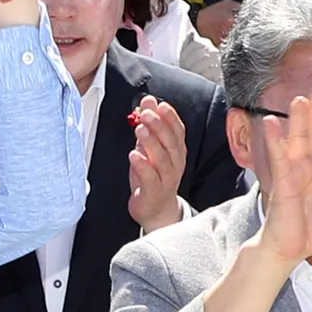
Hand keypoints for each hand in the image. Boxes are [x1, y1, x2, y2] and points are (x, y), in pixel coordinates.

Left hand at [126, 96, 188, 231]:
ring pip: (163, 159)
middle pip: (171, 142)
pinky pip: (151, 178)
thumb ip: (149, 126)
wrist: (155, 210)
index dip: (170, 117)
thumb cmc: (152, 176)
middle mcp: (176, 164)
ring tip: (140, 129)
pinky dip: (142, 165)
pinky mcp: (154, 192)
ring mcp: (167, 179)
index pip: (178, 131)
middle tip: (146, 114)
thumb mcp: (149, 148)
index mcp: (177, 151)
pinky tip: (133, 154)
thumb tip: (147, 102)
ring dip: (151, 142)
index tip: (159, 105)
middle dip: (159, 126)